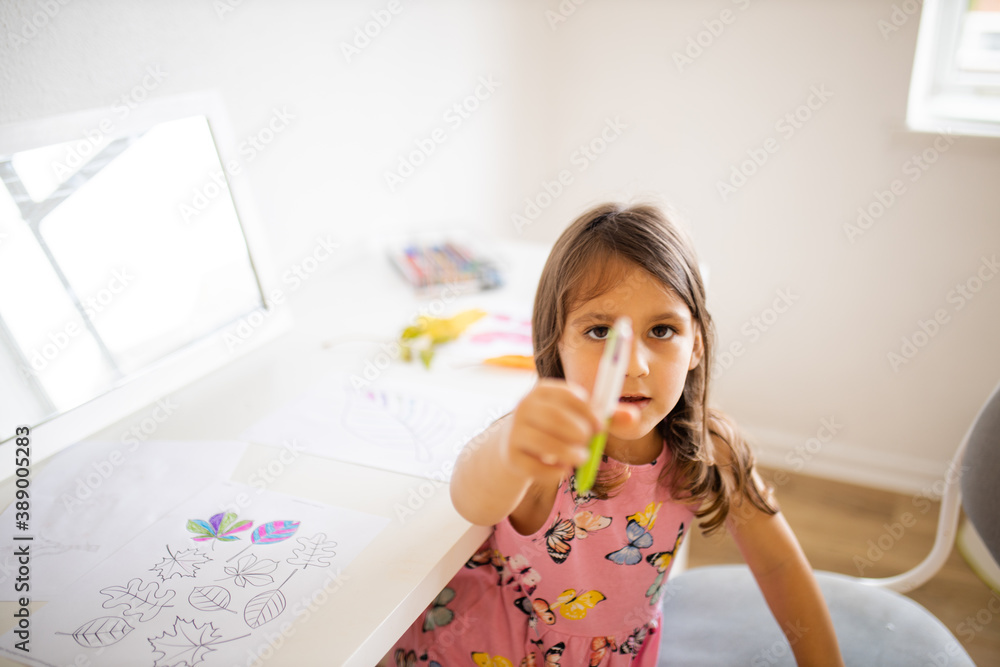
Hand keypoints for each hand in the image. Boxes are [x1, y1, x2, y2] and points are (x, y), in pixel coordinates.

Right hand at [501, 378, 640, 485]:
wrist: (515, 447)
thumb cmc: (556, 428)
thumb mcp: (579, 418)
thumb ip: (607, 416)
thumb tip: (633, 416)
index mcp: (543, 391)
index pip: (568, 394)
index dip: (588, 412)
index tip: (599, 426)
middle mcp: (524, 406)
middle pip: (556, 419)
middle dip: (580, 434)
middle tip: (589, 443)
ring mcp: (514, 432)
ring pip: (547, 444)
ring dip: (571, 454)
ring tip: (580, 457)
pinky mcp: (511, 457)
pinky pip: (537, 468)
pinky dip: (556, 472)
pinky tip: (562, 470)